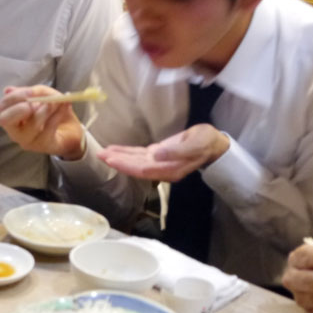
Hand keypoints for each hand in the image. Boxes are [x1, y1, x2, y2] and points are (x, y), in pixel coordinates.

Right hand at [0, 85, 85, 158]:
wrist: (72, 129)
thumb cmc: (53, 111)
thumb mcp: (44, 95)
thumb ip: (31, 92)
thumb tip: (8, 90)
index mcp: (12, 117)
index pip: (2, 107)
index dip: (14, 98)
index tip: (31, 91)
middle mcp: (15, 131)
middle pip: (5, 120)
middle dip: (20, 108)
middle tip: (36, 102)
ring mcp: (28, 141)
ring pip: (32, 124)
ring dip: (47, 109)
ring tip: (58, 101)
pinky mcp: (43, 146)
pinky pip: (49, 128)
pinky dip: (58, 114)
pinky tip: (65, 106)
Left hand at [97, 124, 229, 181]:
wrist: (212, 143)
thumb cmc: (206, 143)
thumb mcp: (195, 145)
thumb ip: (177, 151)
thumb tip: (156, 155)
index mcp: (170, 169)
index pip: (143, 169)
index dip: (126, 165)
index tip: (112, 159)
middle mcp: (162, 168)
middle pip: (135, 167)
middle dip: (118, 162)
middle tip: (100, 155)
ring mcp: (159, 162)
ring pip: (135, 162)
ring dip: (119, 157)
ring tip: (102, 153)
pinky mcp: (158, 154)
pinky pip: (139, 155)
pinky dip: (126, 152)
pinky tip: (115, 150)